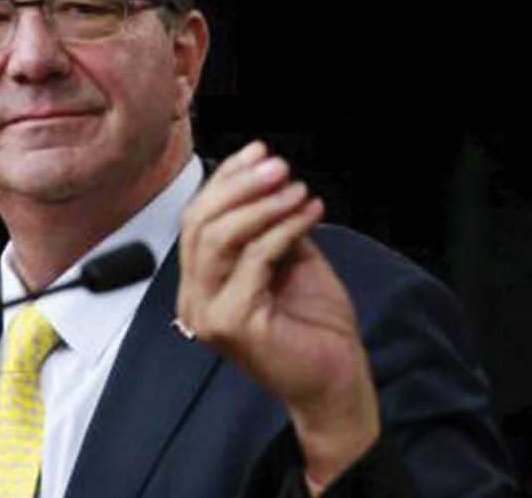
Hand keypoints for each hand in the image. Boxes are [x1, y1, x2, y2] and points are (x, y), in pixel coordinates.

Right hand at [175, 141, 379, 492]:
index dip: (226, 180)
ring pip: (219, 237)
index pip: (198, 219)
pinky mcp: (232, 324)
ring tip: (297, 188)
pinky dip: (284, 228)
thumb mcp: (289, 259)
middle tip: (279, 165)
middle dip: (240, 185)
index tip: (259, 152)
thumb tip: (267, 176)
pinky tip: (310, 213)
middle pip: (200, 223)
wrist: (336, 379)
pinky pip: (254, 259)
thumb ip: (270, 225)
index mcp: (201, 284)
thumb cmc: (315, 325)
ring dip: (262, 204)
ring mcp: (208, 314)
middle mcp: (195, 300)